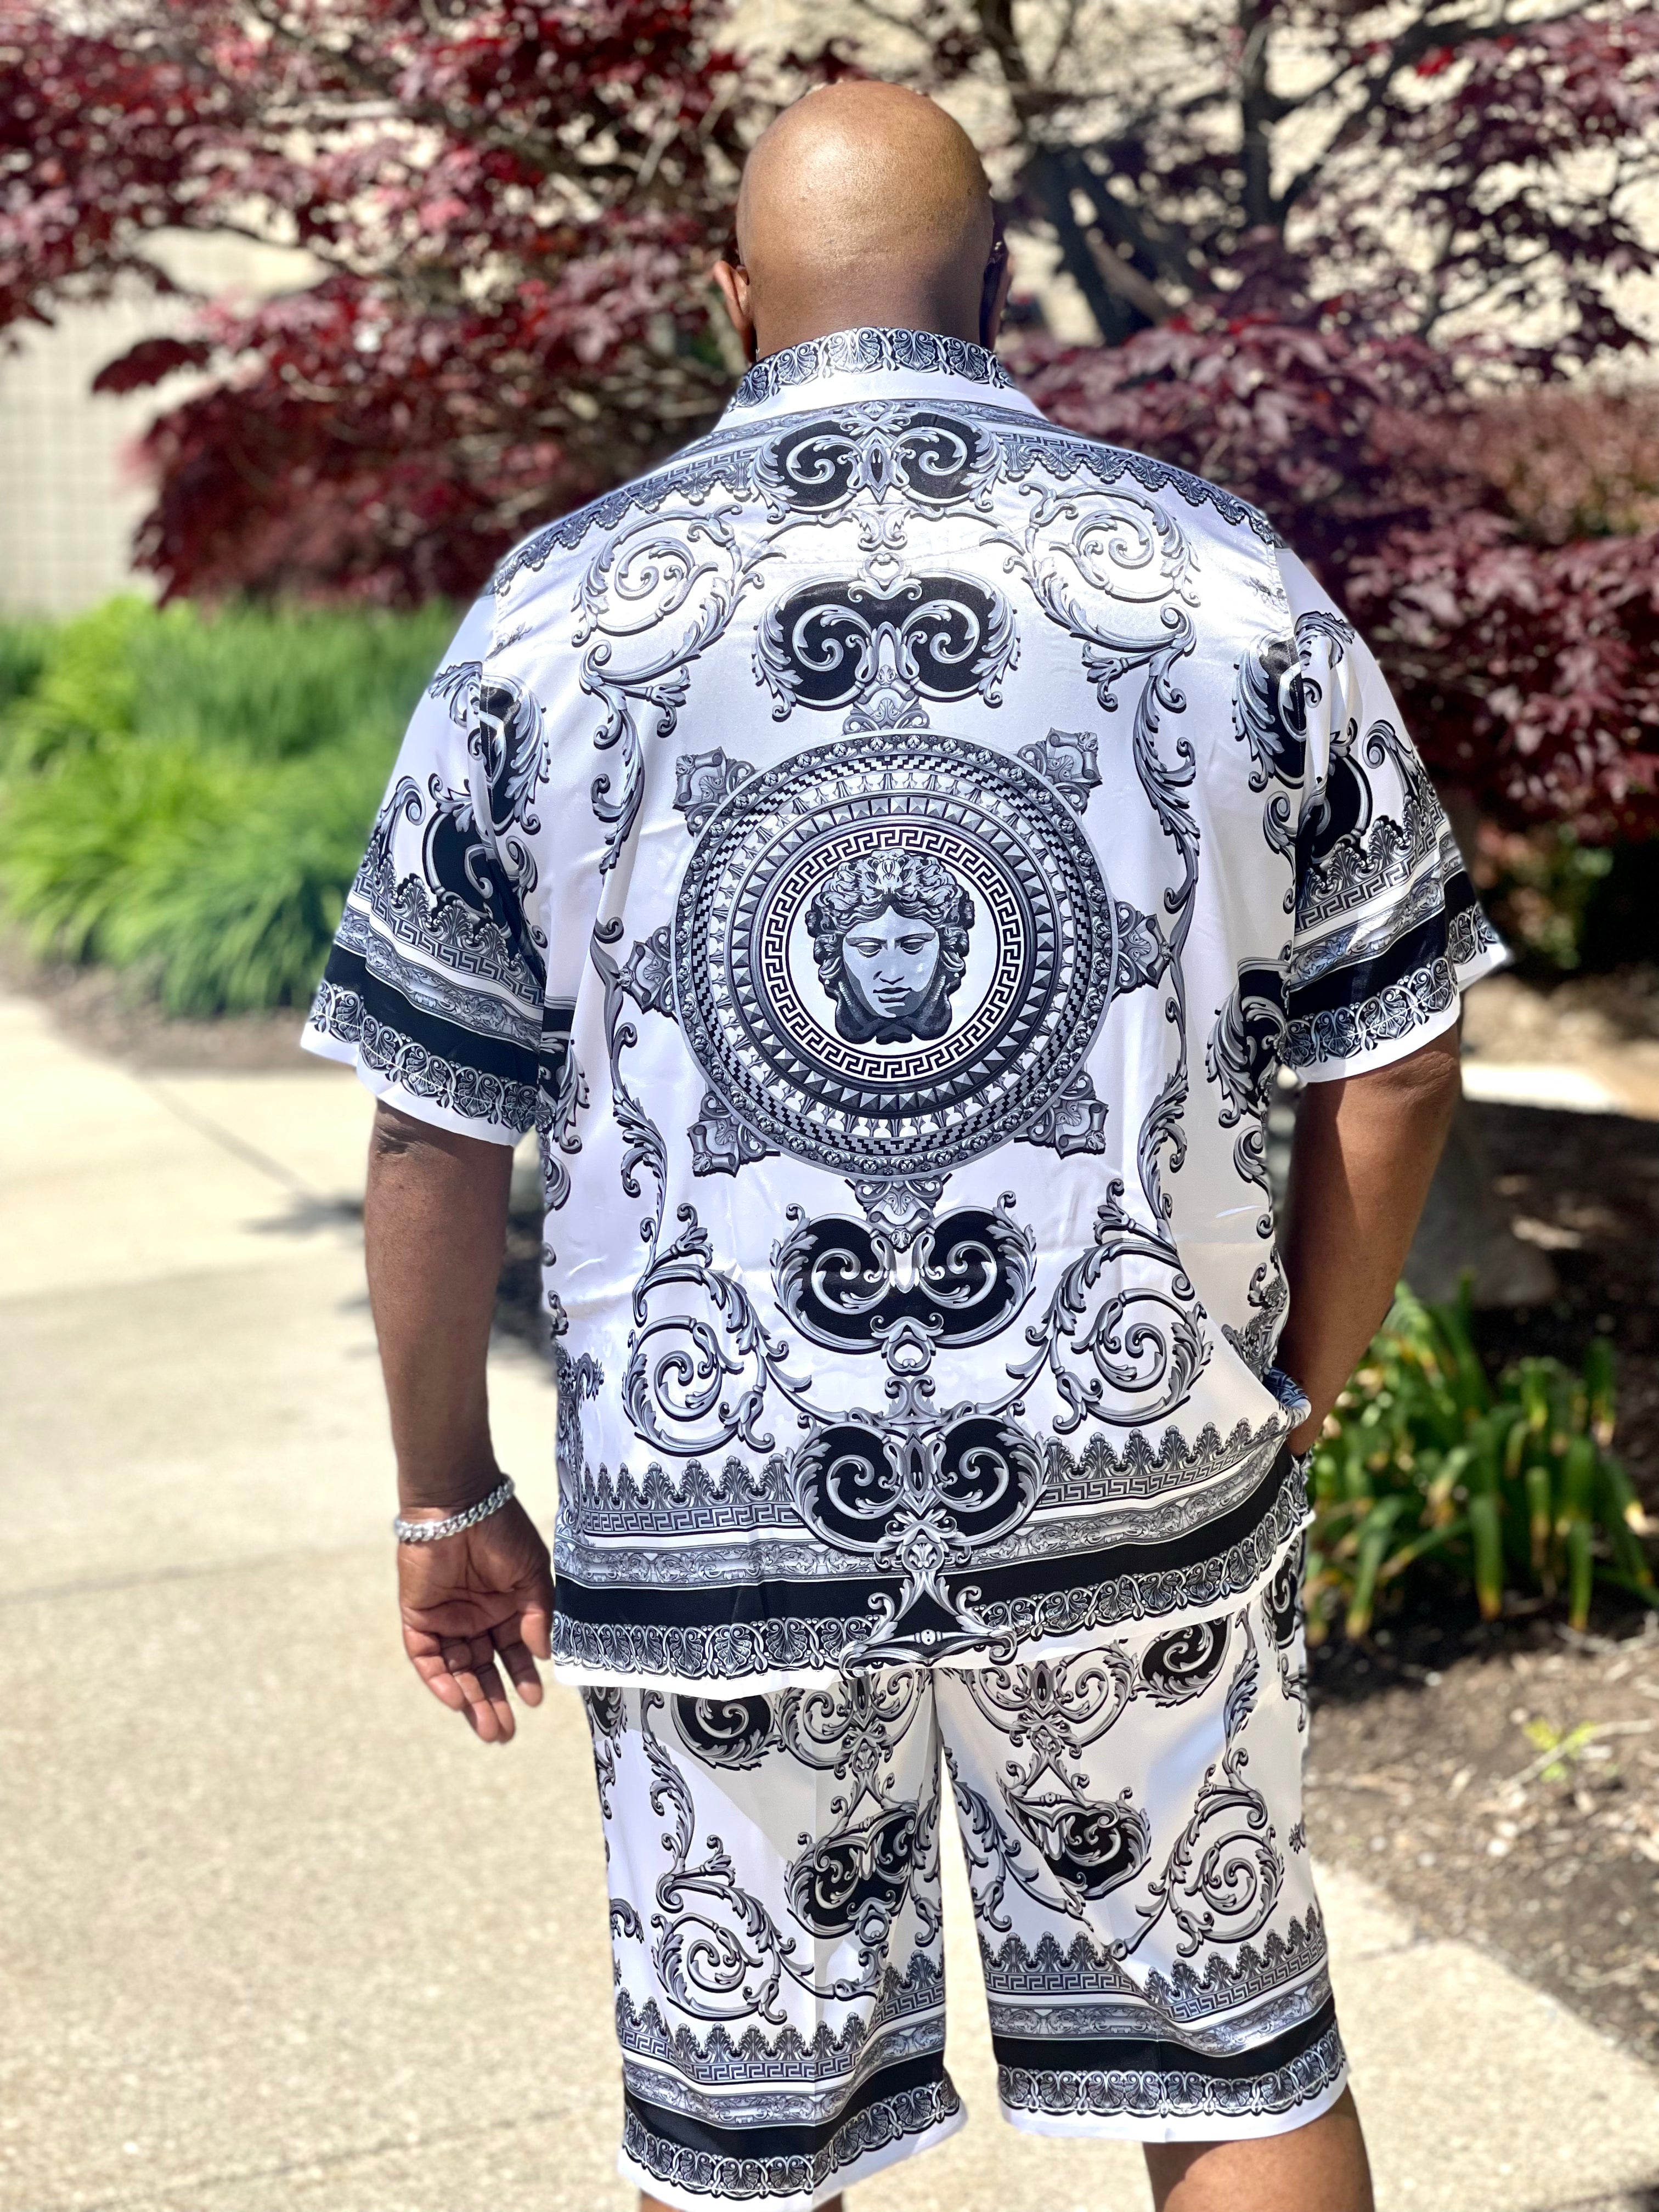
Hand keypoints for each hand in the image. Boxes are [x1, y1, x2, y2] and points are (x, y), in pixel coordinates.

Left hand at [397, 1499, 553, 1743]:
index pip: (513, 1653)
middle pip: (484, 1670)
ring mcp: (447, 1619)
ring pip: (458, 1671)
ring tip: (490, 1729)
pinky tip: (457, 1700)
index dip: (522, 1678)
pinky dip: (440, 1680)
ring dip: (472, 1700)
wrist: (459, 1503)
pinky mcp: (419, 1617)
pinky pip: (427, 1657)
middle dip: (495, 1703)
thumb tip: (544, 1655)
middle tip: (505, 1735)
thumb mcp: (533, 1573)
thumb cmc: (502, 1531)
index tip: (535, 1701)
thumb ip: (538, 1614)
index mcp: (506, 1607)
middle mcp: (476, 1618)